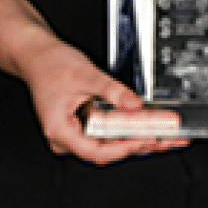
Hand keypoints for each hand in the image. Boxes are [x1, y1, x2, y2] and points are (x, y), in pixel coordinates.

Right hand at [15, 35, 184, 163]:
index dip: (125, 148)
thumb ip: (112, 91)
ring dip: (139, 139)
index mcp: (60, 130)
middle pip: (109, 150)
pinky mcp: (82, 127)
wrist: (37, 55)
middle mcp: (66, 138)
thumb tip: (134, 105)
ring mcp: (74, 134)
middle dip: (142, 144)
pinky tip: (149, 127)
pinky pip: (108, 134)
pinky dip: (128, 130)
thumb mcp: (85, 74)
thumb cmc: (50, 65)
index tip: (148, 140)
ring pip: (111, 144)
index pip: (97, 151)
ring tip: (168, 135)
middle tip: (170, 139)